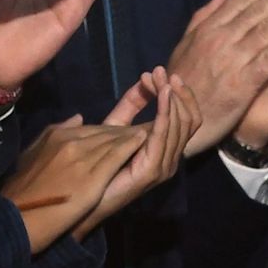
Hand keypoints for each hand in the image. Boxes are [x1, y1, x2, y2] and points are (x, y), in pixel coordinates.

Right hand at [0, 115, 146, 253]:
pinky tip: (143, 140)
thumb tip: (78, 118)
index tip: (124, 130)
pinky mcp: (92, 177)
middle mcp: (71, 141)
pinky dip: (130, 146)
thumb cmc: (23, 189)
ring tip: (149, 130)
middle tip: (143, 128)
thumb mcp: (34, 153)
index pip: (90, 127)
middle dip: (124, 130)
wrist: (19, 216)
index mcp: (57, 136)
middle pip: (105, 131)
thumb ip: (55, 133)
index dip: (110, 129)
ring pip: (113, 140)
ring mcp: (82, 158)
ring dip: (131, 135)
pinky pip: (116, 156)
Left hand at [78, 68, 202, 237]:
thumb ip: (130, 106)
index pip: (187, 118)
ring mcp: (163, 165)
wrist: (80, 195)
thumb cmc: (95, 162)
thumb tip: (145, 78)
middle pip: (187, 119)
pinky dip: (164, 113)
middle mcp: (169, 157)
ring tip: (162, 79)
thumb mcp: (115, 127)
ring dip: (170, 98)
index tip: (163, 72)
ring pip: (179, 126)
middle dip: (176, 92)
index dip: (179, 94)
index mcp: (164, 148)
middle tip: (162, 71)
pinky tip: (161, 95)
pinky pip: (163, 136)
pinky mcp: (152, 170)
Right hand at [165, 0, 267, 154]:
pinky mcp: (243, 83)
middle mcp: (220, 38)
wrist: (173, 116)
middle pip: (258, 9)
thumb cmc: (181, 81)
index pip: (243, 0)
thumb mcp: (185, 44)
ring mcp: (232, 59)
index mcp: (208, 28)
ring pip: (266, 28)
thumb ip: (204, 18)